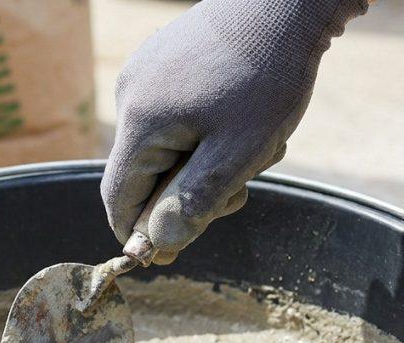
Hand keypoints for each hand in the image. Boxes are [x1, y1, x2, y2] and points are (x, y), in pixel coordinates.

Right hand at [102, 0, 366, 263]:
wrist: (286, 1)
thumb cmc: (267, 75)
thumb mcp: (238, 152)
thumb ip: (193, 202)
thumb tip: (155, 247)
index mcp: (140, 122)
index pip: (117, 199)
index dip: (138, 234)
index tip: (168, 256)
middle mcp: (130, 95)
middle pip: (144, 173)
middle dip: (190, 191)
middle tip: (242, 188)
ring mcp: (146, 73)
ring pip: (164, 145)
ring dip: (205, 160)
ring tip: (256, 143)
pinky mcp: (164, 60)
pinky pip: (175, 116)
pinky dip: (206, 131)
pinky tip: (244, 116)